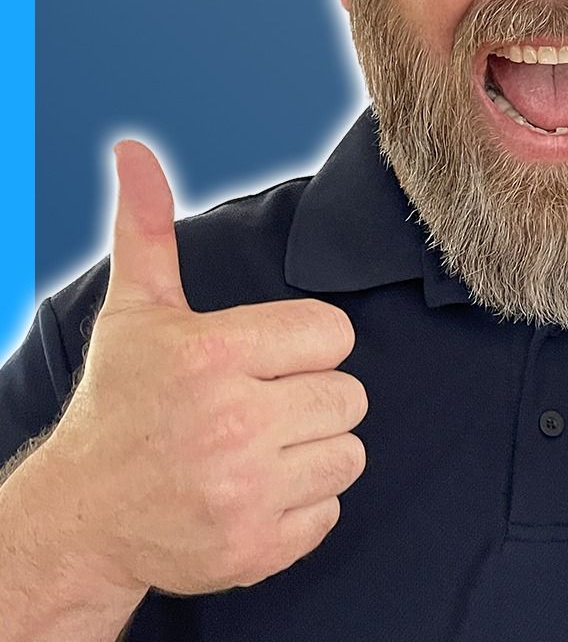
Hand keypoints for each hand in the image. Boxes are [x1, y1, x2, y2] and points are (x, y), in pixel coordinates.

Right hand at [43, 140, 367, 594]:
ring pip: (349, 453)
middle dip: (313, 394)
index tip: (269, 356)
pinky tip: (258, 490)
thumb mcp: (136, 311)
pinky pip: (331, 510)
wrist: (84, 516)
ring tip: (263, 445)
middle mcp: (233, 424)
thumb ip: (149, 228)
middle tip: (265, 403)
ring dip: (315, 448)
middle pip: (351, 395)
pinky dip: (304, 503)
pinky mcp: (255, 549)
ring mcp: (245, 493)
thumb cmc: (121, 402)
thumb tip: (134, 149)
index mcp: (215, 355)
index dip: (307, 342)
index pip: (335, 333)